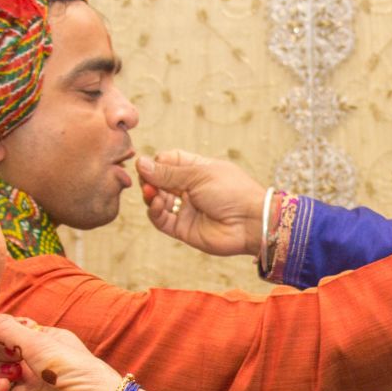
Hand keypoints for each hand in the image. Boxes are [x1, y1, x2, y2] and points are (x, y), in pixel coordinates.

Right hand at [138, 149, 267, 256]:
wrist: (251, 222)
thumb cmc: (232, 192)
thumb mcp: (199, 175)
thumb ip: (168, 172)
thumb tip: (140, 162)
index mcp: (197, 170)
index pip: (168, 162)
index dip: (156, 163)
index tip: (146, 164)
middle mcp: (190, 189)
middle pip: (160, 181)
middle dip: (150, 179)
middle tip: (147, 181)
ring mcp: (186, 209)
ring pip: (157, 201)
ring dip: (150, 195)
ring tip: (151, 193)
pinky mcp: (183, 229)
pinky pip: (162, 220)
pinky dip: (154, 212)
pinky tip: (155, 205)